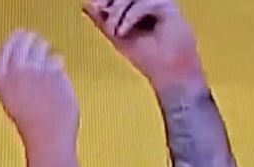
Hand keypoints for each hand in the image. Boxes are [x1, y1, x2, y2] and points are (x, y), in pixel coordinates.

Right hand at [0, 30, 78, 149]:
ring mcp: (36, 71)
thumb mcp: (13, 99)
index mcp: (0, 81)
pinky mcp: (54, 73)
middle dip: (31, 40)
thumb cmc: (31, 125)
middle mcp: (15, 72)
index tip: (20, 35)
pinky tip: (59, 75)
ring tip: (50, 61)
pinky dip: (58, 64)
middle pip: (23, 43)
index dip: (13, 41)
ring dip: (46, 50)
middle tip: (38, 40)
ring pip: (41, 48)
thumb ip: (18, 77)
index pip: (4, 50)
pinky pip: (57, 60)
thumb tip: (29, 54)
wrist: (48, 138)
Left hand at [82, 0, 202, 86]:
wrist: (168, 73)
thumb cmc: (147, 58)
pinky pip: (145, 3)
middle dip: (112, 3)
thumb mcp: (118, 38)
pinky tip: (122, 33)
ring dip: (118, 11)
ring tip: (115, 32)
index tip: (94, 6)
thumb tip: (85, 4)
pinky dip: (129, 17)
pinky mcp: (168, 8)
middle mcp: (149, 1)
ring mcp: (160, 3)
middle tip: (103, 16)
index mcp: (138, 6)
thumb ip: (103, 21)